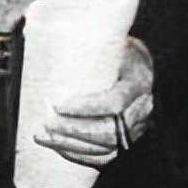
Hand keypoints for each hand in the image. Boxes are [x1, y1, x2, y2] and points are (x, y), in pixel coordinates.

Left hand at [34, 37, 153, 167]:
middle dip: (73, 131)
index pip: (115, 102)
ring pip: (105, 147)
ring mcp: (137, 127)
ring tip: (44, 137)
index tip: (58, 104)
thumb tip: (46, 31)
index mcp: (139, 82)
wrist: (140, 64)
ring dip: (71, 145)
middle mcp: (142, 108)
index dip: (86, 108)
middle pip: (108, 131)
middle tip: (46, 124)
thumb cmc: (120, 51)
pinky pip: (106, 156)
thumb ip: (90, 44)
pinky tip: (60, 148)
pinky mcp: (128, 139)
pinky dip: (81, 155)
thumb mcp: (112, 42)